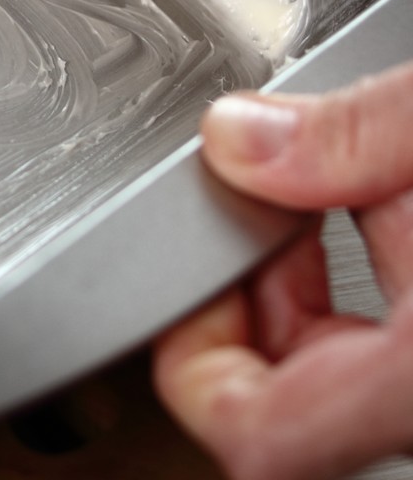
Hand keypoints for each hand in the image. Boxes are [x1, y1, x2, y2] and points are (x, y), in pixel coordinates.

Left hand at [155, 63, 412, 479]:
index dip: (194, 361)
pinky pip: (399, 357)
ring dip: (321, 295)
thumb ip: (343, 139)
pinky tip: (390, 215)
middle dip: (260, 298)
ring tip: (335, 197)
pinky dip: (376, 295)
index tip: (187, 275)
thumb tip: (237, 140)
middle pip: (299, 404)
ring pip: (355, 381)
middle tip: (269, 207)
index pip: (260, 439)